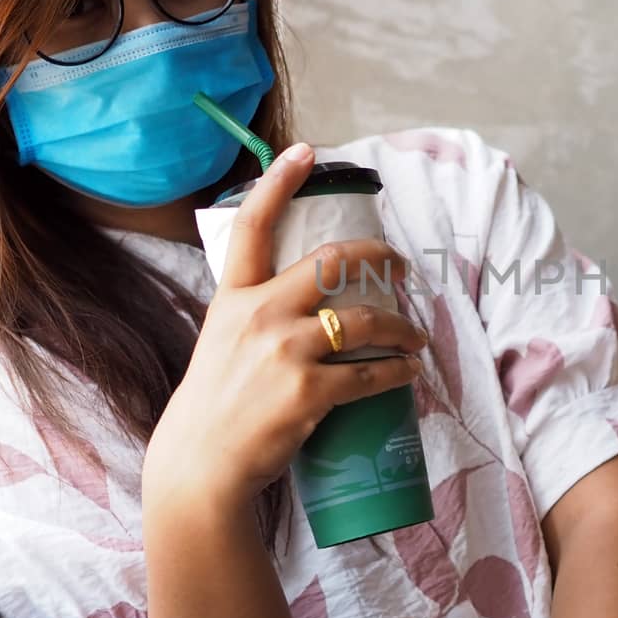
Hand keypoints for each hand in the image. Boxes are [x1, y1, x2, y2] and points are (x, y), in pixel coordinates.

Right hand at [144, 141, 427, 516]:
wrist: (201, 465)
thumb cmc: (216, 404)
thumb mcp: (222, 341)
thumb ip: (256, 314)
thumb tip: (306, 301)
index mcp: (235, 298)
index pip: (253, 225)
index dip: (279, 182)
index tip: (307, 152)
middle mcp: (259, 315)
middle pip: (332, 265)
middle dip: (378, 258)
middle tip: (403, 266)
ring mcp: (285, 352)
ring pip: (365, 321)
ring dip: (403, 327)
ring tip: (416, 336)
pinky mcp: (308, 391)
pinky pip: (371, 373)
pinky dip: (399, 371)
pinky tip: (411, 370)